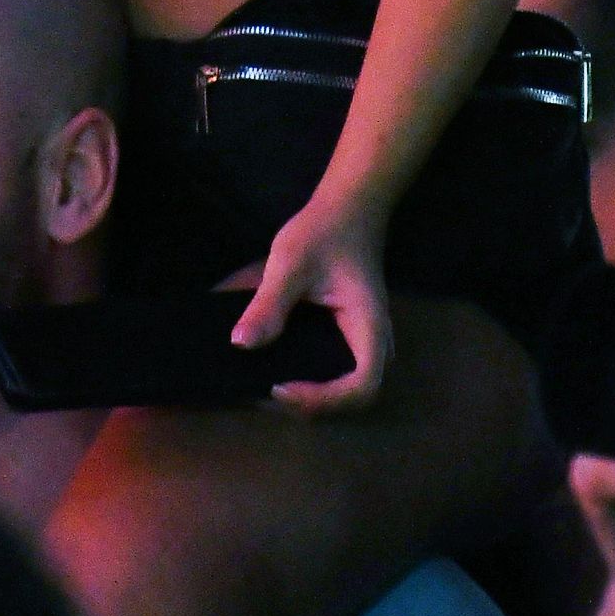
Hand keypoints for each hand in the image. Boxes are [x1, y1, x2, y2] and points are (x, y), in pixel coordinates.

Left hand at [229, 189, 392, 412]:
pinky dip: (310, 382)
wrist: (347, 210)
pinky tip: (275, 371)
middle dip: (309, 405)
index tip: (279, 387)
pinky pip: (336, 373)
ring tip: (263, 388)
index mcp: (368, 327)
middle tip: (262, 394)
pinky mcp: (350, 339)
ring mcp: (364, 343)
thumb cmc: (325, 232)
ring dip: (309, 399)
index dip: (321, 399)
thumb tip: (241, 344)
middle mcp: (374, 343)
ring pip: (344, 389)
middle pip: (352, 398)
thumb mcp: (290, 263)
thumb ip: (269, 304)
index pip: (361, 387)